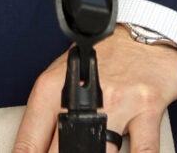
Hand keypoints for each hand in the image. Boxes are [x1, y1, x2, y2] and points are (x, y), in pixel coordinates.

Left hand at [11, 28, 176, 152]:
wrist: (144, 34)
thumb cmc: (102, 58)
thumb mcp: (63, 78)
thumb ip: (48, 116)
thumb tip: (34, 150)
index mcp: (53, 88)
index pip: (30, 140)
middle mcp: (84, 95)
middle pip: (62, 150)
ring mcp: (117, 102)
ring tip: (94, 150)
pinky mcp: (146, 107)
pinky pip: (144, 149)